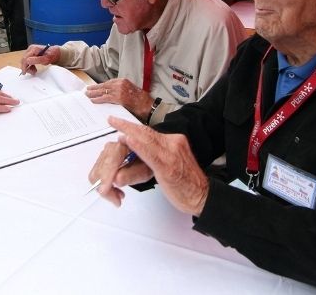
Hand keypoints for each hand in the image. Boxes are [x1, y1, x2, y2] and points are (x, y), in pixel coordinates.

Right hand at [20, 44, 60, 74]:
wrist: (55, 53)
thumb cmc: (51, 55)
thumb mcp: (45, 59)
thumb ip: (36, 60)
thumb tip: (27, 61)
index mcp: (33, 49)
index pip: (25, 58)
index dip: (24, 66)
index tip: (24, 72)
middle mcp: (31, 49)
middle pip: (24, 59)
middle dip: (26, 67)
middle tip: (33, 72)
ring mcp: (30, 51)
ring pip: (25, 61)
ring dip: (28, 67)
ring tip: (34, 71)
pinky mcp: (31, 54)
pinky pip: (27, 61)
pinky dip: (29, 66)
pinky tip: (34, 68)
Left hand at [85, 78, 153, 120]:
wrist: (147, 105)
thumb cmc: (141, 100)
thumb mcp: (131, 90)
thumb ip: (121, 90)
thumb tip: (111, 93)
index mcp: (123, 81)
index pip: (108, 82)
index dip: (100, 85)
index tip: (94, 87)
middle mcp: (120, 84)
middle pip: (104, 86)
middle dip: (95, 88)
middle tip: (87, 90)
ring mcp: (119, 90)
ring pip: (103, 91)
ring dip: (94, 93)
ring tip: (87, 95)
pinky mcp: (118, 98)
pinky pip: (106, 98)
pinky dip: (98, 99)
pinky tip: (93, 100)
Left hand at [88, 117, 208, 214]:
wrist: (203, 195)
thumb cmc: (188, 183)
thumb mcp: (174, 162)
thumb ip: (159, 154)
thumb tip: (140, 150)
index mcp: (175, 141)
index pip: (151, 132)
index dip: (135, 126)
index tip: (121, 123)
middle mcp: (174, 143)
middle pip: (147, 132)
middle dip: (128, 125)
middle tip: (113, 120)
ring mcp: (171, 154)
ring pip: (147, 140)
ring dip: (130, 132)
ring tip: (116, 126)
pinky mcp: (168, 167)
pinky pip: (150, 154)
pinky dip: (138, 146)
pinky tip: (128, 140)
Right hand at [88, 139, 152, 206]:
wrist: (147, 155)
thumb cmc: (147, 162)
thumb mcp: (145, 171)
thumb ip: (132, 175)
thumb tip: (117, 180)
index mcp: (122, 147)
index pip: (108, 163)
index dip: (105, 178)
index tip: (104, 190)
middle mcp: (110, 148)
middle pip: (98, 171)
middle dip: (105, 188)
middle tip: (116, 199)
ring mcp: (105, 154)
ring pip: (95, 175)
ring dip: (105, 188)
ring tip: (118, 194)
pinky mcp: (102, 160)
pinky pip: (97, 175)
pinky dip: (104, 185)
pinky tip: (115, 187)